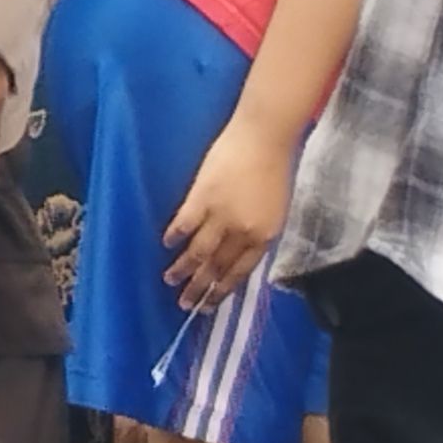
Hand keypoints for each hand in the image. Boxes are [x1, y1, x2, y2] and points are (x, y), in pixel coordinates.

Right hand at [163, 113, 297, 309]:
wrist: (264, 137)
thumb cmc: (275, 168)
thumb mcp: (275, 208)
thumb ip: (257, 231)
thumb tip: (238, 248)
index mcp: (264, 235)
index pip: (240, 272)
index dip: (223, 290)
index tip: (210, 305)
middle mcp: (241, 232)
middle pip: (217, 266)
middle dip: (200, 288)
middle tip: (185, 304)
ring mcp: (220, 215)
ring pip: (198, 251)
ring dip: (183, 269)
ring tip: (169, 280)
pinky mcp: (201, 198)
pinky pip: (184, 224)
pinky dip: (175, 236)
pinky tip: (166, 244)